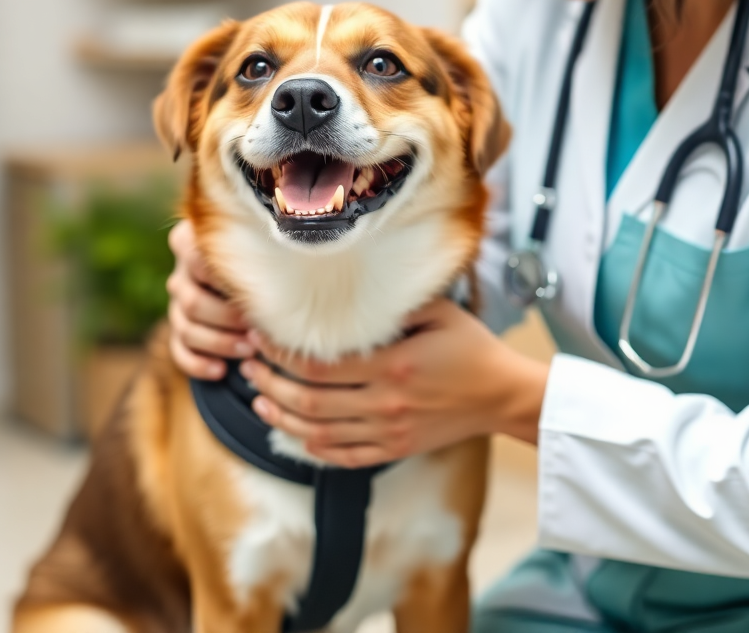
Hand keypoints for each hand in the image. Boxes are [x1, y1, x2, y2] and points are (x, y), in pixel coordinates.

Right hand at [166, 219, 253, 379]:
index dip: (226, 282)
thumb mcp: (263, 252)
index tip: (255, 297)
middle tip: (256, 331)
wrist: (262, 288)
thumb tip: (282, 276)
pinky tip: (221, 370)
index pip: (198, 259)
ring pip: (185, 328)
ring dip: (219, 343)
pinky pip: (179, 351)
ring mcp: (177, 302)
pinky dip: (198, 364)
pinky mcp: (178, 331)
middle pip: (192, 301)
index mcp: (193, 242)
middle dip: (227, 320)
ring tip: (249, 351)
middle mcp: (182, 271)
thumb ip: (261, 255)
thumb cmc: (266, 263)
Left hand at [239, 298, 548, 467]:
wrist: (501, 395)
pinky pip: (342, 456)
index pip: (319, 364)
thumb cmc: (471, 347)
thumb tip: (350, 293)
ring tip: (258, 397)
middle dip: (270, 383)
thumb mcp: (439, 311)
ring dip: (281, 416)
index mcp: (393, 365)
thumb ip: (395, 305)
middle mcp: (385, 403)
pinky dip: (311, 448)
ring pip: (318, 433)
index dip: (282, 353)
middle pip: (309, 401)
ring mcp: (388, 432)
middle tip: (247, 366)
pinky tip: (293, 431)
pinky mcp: (394, 449)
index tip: (259, 337)